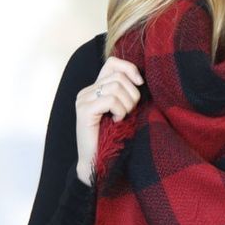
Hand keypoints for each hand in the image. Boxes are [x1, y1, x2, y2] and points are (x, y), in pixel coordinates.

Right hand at [75, 57, 143, 185]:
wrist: (97, 161)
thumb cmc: (114, 137)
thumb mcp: (123, 110)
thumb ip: (126, 93)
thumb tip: (140, 78)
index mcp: (96, 88)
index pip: (112, 63)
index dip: (129, 68)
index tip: (140, 82)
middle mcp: (87, 91)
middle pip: (118, 77)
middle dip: (132, 94)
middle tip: (130, 111)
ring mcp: (83, 99)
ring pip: (116, 87)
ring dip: (127, 104)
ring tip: (123, 117)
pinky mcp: (84, 110)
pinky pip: (110, 100)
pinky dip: (120, 110)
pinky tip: (117, 121)